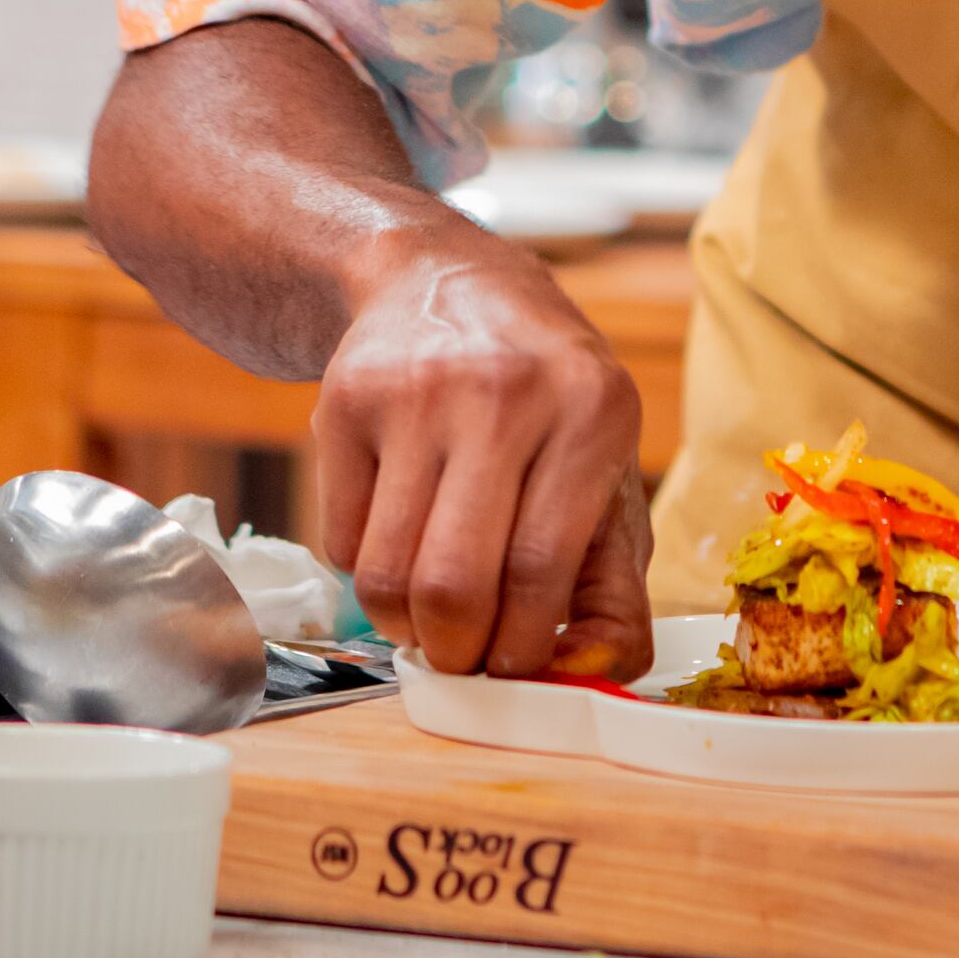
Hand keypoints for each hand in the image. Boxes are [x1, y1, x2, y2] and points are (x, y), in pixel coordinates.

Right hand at [311, 218, 650, 678]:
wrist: (443, 281)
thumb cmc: (544, 401)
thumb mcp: (605, 469)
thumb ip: (616, 584)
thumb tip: (593, 675)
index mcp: (592, 409)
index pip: (541, 568)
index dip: (523, 646)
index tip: (516, 666)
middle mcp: (504, 391)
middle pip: (455, 583)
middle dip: (457, 652)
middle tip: (463, 656)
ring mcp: (416, 392)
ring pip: (386, 576)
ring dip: (404, 624)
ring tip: (431, 608)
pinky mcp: (345, 402)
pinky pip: (341, 543)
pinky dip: (367, 573)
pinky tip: (400, 537)